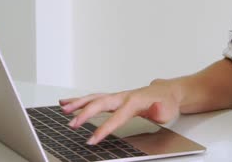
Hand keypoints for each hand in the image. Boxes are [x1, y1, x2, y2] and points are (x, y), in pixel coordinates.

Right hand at [59, 79, 180, 144]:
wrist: (168, 92)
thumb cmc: (167, 102)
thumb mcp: (167, 110)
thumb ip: (159, 111)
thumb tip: (154, 110)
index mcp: (135, 101)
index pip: (117, 117)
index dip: (104, 129)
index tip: (92, 139)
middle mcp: (124, 96)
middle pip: (101, 103)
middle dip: (85, 114)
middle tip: (72, 125)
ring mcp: (118, 96)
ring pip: (95, 98)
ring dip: (78, 103)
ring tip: (63, 110)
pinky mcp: (115, 98)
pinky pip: (95, 97)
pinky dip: (80, 99)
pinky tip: (67, 102)